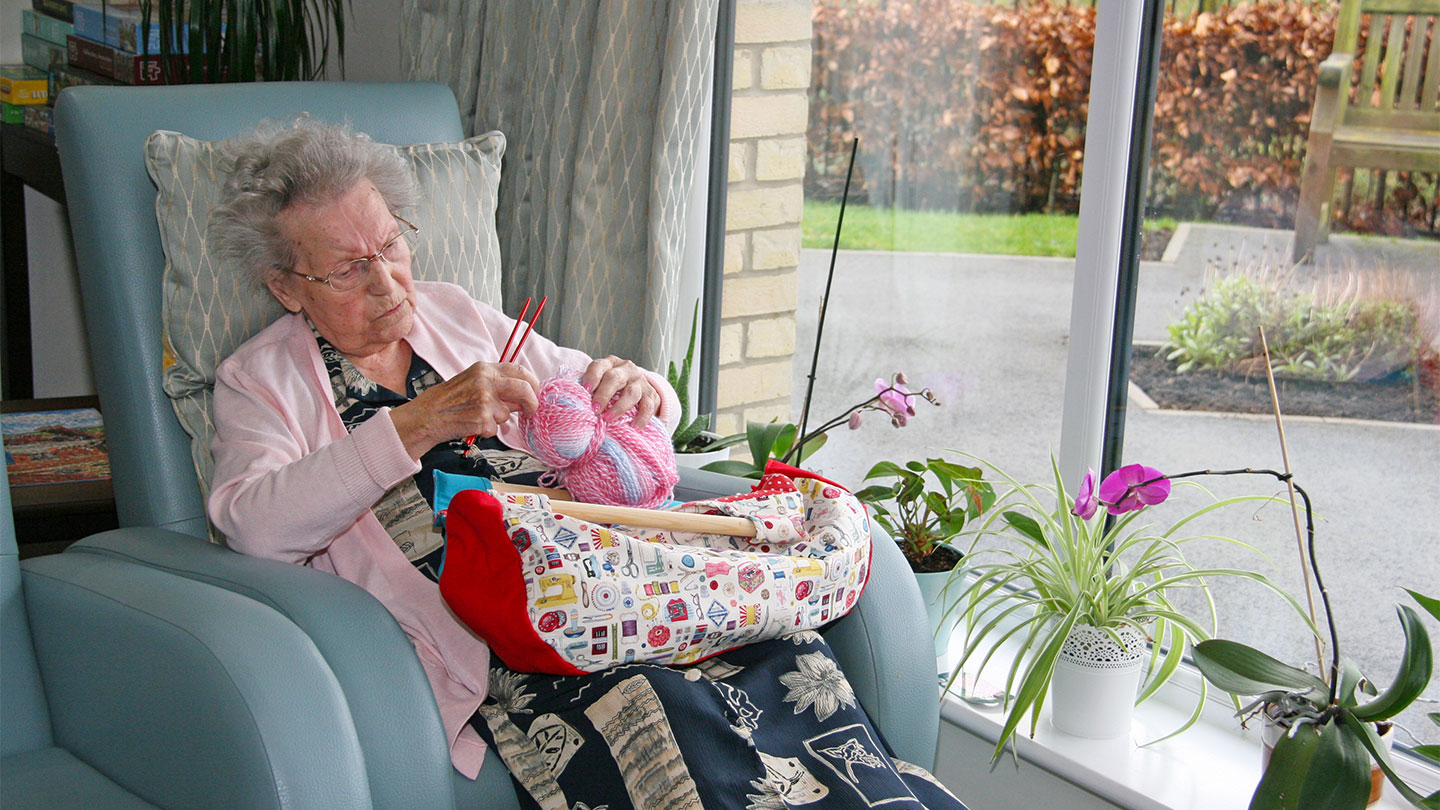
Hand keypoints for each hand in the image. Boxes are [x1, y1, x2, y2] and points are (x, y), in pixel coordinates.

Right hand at [391, 362, 539, 458]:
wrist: (428, 415)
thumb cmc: (449, 400)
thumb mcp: (473, 381)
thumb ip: (497, 384)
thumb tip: (523, 394)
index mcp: (485, 369)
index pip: (520, 371)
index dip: (532, 383)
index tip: (534, 392)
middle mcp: (486, 381)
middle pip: (524, 389)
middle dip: (532, 402)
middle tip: (530, 411)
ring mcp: (484, 400)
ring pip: (507, 413)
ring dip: (497, 420)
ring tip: (477, 416)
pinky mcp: (482, 418)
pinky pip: (495, 428)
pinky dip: (486, 430)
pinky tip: (471, 424)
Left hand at [582, 355, 659, 428]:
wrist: (638, 390)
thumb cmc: (610, 388)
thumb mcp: (601, 382)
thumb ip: (591, 389)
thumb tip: (578, 404)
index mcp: (610, 363)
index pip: (599, 366)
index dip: (592, 377)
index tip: (586, 390)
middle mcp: (626, 369)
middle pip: (614, 378)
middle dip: (603, 394)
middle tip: (595, 409)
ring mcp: (640, 381)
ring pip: (631, 393)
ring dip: (619, 407)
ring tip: (609, 419)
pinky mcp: (652, 394)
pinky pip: (648, 406)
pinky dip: (641, 418)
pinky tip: (633, 427)